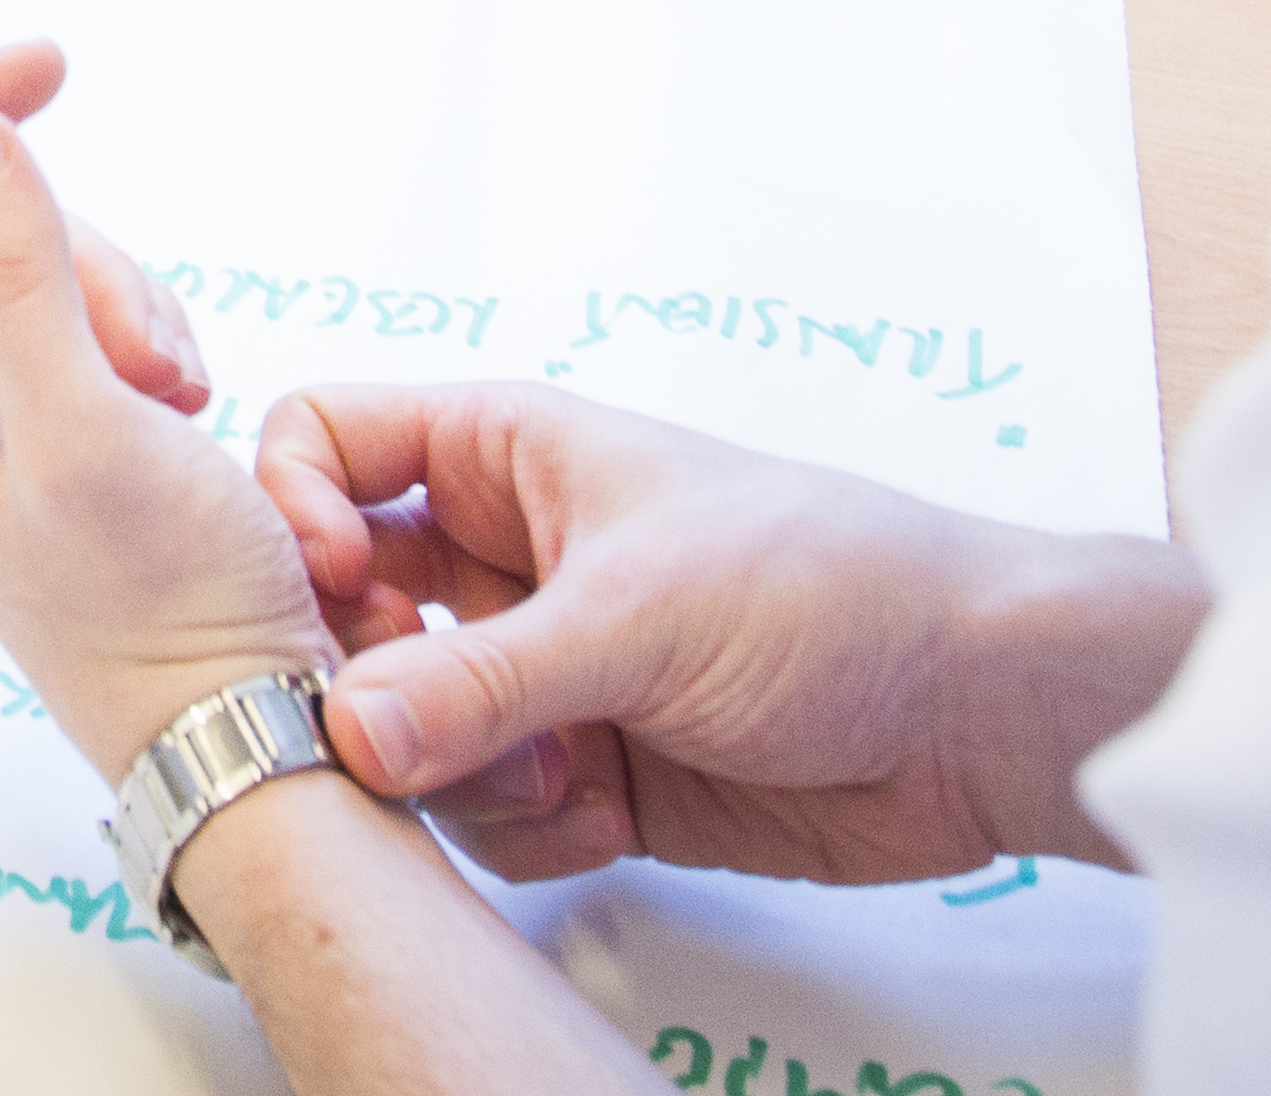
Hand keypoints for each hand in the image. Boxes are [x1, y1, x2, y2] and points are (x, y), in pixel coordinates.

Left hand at [0, 44, 325, 775]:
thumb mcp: (88, 422)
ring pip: (48, 260)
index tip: (56, 65)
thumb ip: (18, 270)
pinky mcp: (55, 425)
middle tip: (149, 355)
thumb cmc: (156, 604)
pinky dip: (147, 341)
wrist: (229, 719)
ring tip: (172, 397)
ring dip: (128, 303)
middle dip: (84, 251)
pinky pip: (90, 319)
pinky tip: (180, 410)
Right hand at [252, 383, 1204, 885]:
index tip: (339, 591)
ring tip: (561, 775)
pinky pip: (482, 809)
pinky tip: (607, 817)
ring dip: (459, 771)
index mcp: (507, 453)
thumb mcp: (638, 613)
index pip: (330, 442)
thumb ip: (482, 678)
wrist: (971, 712)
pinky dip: (524, 829)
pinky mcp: (582, 767)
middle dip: (369, 681)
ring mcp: (541, 666)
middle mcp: (507, 555)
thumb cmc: (832, 587)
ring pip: (403, 725)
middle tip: (410, 726)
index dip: (299, 511)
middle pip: (347, 607)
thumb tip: (345, 729)